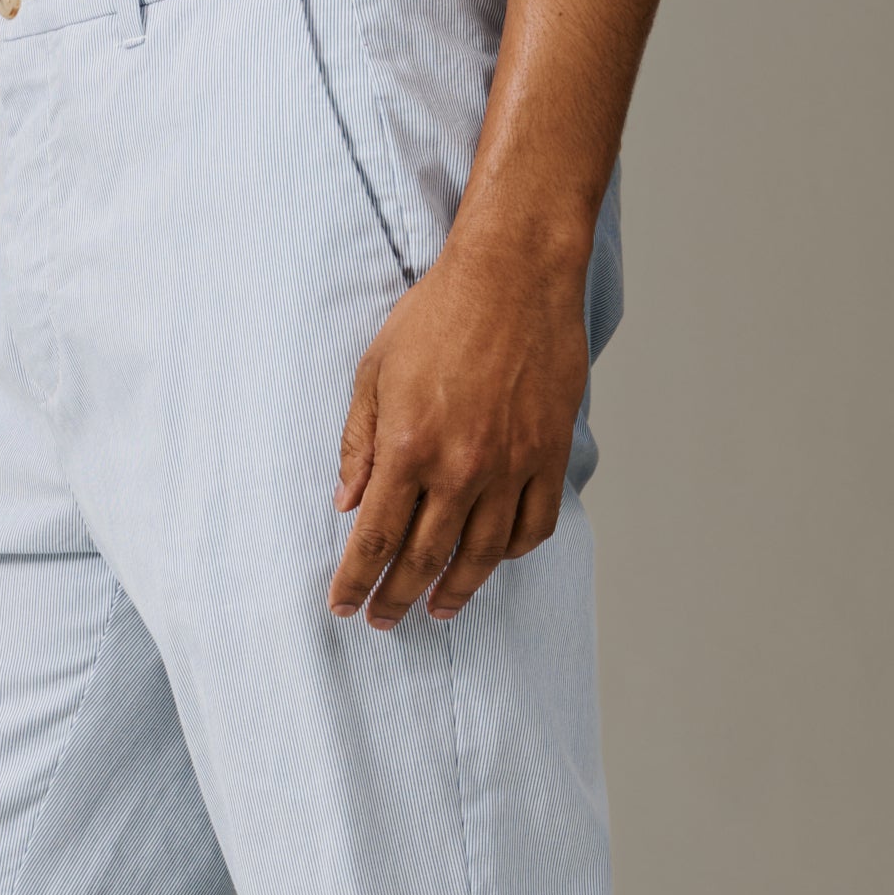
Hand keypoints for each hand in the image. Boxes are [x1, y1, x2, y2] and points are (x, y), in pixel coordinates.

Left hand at [327, 226, 589, 629]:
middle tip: (382, 621)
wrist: (514, 273)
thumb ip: (358, 443)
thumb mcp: (374, 371)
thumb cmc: (438, 314)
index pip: (375, 539)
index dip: (356, 581)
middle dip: (397, 599)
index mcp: (408, 446)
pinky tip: (494, 561)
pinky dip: (513, 552)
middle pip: (425, 559)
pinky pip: (534, 525)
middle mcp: (461, 466)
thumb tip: (348, 504)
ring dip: (455, 590)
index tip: (343, 606)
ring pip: (483, 555)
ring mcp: (512, 464)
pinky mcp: (550, 454)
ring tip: (437, 609)